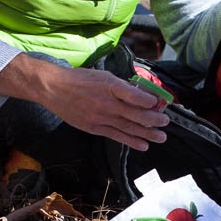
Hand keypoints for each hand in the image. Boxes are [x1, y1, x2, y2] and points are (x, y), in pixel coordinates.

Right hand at [0, 55, 167, 150]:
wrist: (54, 89)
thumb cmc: (80, 79)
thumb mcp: (103, 75)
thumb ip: (121, 86)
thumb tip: (141, 95)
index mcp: (110, 85)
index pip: (134, 94)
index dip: (149, 101)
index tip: (159, 104)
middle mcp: (107, 102)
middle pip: (136, 114)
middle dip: (154, 120)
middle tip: (166, 122)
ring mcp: (101, 117)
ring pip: (129, 128)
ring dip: (147, 134)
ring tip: (161, 137)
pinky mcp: (95, 128)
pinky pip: (117, 136)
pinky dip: (132, 141)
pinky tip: (143, 145)